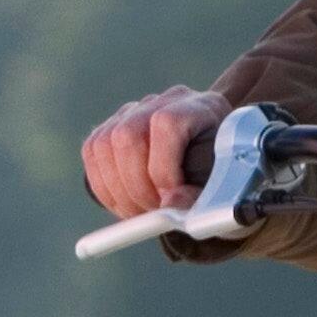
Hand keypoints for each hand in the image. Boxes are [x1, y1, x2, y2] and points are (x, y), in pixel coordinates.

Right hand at [78, 86, 224, 218]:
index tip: (169, 203)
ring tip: (140, 213)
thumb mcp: (225, 190)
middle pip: (128, 133)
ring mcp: (135, 111)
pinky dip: (103, 186)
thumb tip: (171, 206)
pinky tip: (125, 204)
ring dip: (117, 189)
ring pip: (104, 144)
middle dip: (135, 185)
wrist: (217, 168)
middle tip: (150, 214)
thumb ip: (204, 197)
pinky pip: (91, 152)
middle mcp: (165, 102)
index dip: (162, 168)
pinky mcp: (112, 128)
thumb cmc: (224, 180)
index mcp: (201, 108)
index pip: (166, 124)